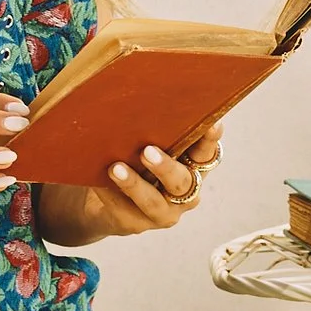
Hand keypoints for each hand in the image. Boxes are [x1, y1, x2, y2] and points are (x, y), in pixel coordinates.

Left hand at [38, 118, 221, 245]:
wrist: (101, 199)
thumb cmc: (130, 157)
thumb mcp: (143, 139)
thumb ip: (152, 124)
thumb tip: (137, 86)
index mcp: (192, 165)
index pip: (208, 152)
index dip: (210, 139)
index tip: (212, 122)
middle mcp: (184, 190)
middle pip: (183, 181)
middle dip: (166, 167)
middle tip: (147, 151)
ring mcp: (163, 211)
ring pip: (154, 202)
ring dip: (135, 185)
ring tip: (116, 168)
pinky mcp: (137, 224)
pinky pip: (125, 212)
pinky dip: (111, 196)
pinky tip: (99, 183)